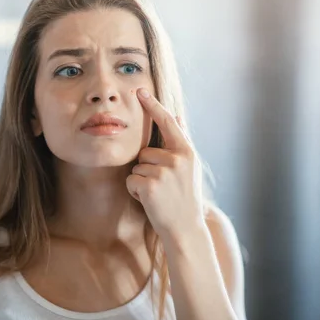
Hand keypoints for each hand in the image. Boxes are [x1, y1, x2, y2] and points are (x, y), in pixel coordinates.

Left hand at [126, 88, 204, 242]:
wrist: (186, 229)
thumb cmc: (185, 198)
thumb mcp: (189, 168)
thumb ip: (181, 142)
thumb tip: (177, 116)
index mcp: (187, 152)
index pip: (167, 122)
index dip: (153, 105)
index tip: (140, 91)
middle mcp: (177, 159)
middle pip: (145, 152)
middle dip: (147, 168)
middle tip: (163, 187)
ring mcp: (163, 172)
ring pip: (136, 166)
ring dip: (141, 181)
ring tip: (159, 195)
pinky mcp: (149, 185)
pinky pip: (131, 180)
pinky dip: (135, 192)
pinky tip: (150, 201)